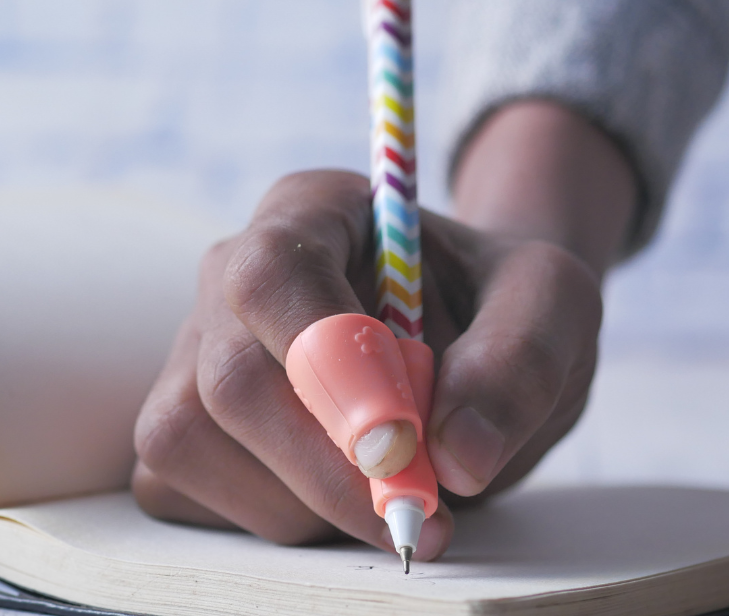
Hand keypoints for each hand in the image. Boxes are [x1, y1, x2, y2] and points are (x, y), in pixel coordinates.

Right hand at [131, 169, 604, 559]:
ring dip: (298, 501)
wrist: (466, 335)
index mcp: (311, 212)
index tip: (400, 446)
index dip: (326, 364)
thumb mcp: (550, 303)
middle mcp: (231, 273)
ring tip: (387, 494)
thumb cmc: (495, 305)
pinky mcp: (181, 421)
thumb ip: (520, 360)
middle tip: (418, 510)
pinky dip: (262, 517)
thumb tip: (456, 456)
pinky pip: (178, 484)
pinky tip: (334, 500)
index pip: (274, 273)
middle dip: (324, 467)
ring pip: (189, 437)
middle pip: (230, 377)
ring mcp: (192, 348)